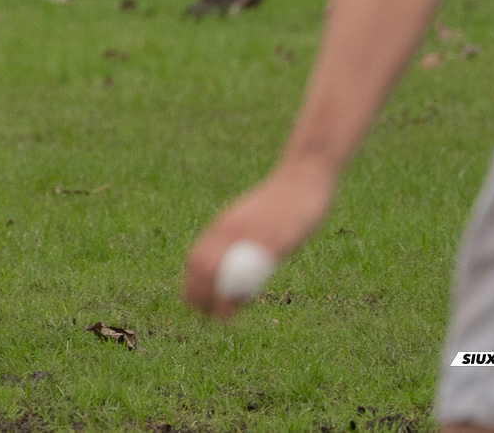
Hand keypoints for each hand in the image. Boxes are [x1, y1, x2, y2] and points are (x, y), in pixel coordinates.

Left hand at [182, 162, 335, 319]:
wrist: (301, 177)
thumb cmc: (281, 201)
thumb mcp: (252, 220)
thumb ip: (239, 238)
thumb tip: (234, 265)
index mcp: (224, 226)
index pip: (196, 257)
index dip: (192, 282)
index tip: (195, 300)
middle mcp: (229, 231)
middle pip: (201, 268)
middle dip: (198, 293)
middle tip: (204, 314)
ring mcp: (249, 237)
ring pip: (220, 272)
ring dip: (216, 298)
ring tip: (219, 316)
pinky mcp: (271, 243)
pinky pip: (251, 272)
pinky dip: (242, 292)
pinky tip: (242, 303)